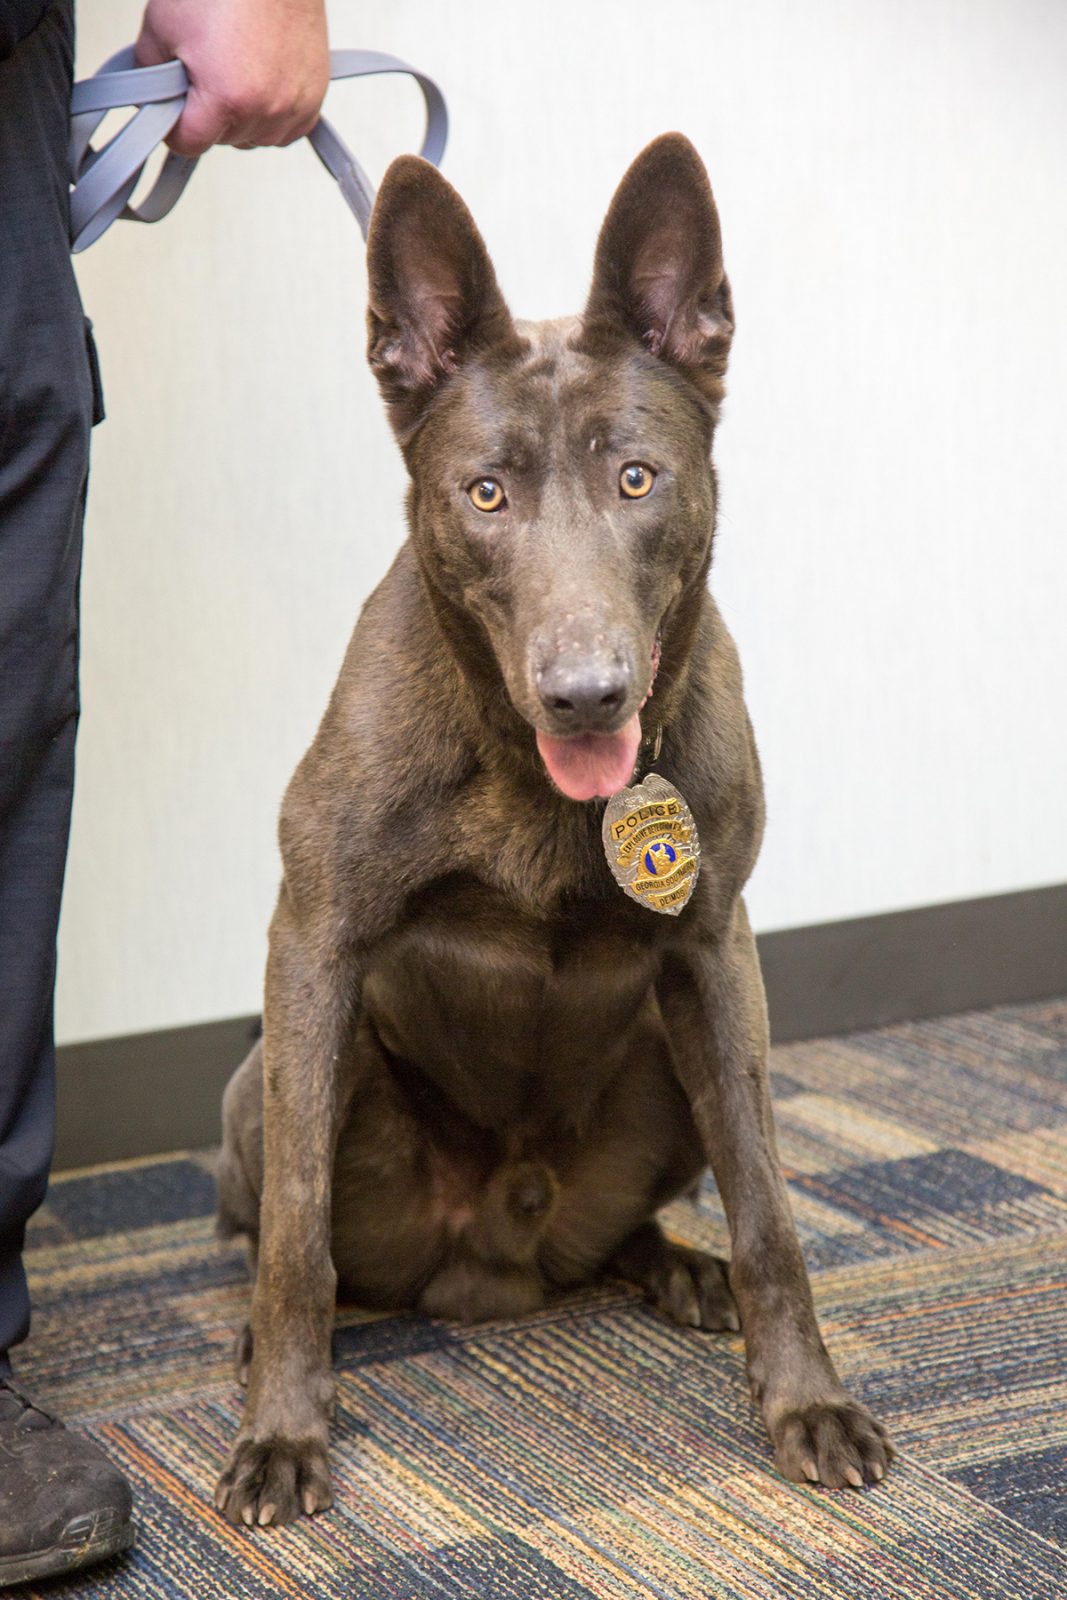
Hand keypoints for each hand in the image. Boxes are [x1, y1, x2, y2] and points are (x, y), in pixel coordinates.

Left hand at [135, 0, 329, 157]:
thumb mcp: (162, 25)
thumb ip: (148, 73)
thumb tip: (151, 98)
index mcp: (227, 98)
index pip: (189, 145)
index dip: (173, 126)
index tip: (172, 108)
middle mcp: (266, 109)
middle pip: (223, 141)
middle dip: (209, 115)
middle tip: (206, 72)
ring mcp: (294, 106)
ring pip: (255, 138)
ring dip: (241, 117)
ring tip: (235, 72)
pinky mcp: (314, 98)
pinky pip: (285, 129)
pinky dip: (270, 113)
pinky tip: (259, 82)